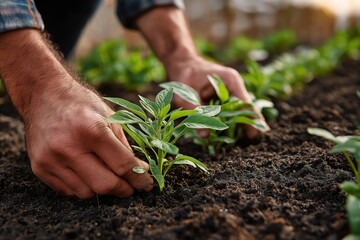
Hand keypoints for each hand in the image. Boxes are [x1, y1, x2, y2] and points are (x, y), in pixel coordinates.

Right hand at [25, 83, 153, 197]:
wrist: (44, 95)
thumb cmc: (82, 104)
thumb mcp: (110, 117)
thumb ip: (124, 146)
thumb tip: (139, 171)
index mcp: (92, 130)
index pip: (122, 165)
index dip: (139, 179)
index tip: (146, 185)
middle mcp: (69, 147)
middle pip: (105, 185)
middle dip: (123, 190)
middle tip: (131, 187)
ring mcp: (51, 159)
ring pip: (86, 193)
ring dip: (102, 189)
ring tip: (107, 175)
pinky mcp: (39, 167)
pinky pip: (68, 191)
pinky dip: (83, 187)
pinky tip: (88, 174)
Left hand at [136, 7, 267, 139]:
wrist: (182, 65)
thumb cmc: (184, 74)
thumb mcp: (185, 95)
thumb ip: (195, 113)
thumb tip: (206, 136)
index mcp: (230, 80)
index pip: (245, 102)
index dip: (251, 119)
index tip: (255, 133)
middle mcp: (234, 86)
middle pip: (245, 109)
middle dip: (249, 125)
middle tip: (252, 141)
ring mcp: (230, 92)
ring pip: (238, 112)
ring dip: (239, 125)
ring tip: (244, 141)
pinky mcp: (223, 98)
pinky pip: (229, 113)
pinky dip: (228, 123)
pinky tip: (229, 136)